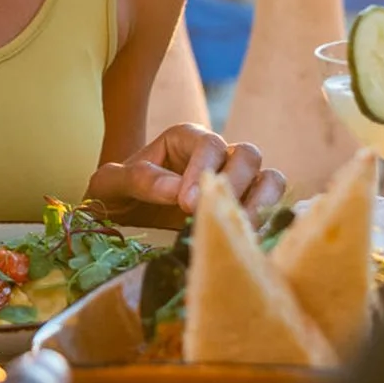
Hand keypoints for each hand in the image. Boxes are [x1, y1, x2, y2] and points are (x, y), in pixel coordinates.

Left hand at [87, 124, 288, 226]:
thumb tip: (176, 190)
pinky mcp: (245, 211)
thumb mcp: (110, 184)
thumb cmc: (117, 197)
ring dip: (263, 205)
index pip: (209, 144)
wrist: (124, 223)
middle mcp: (218, 156)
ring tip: (242, 232)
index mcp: (186, 140)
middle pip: (248, 156)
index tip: (186, 203)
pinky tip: (255, 243)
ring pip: (270, 179)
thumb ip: (138, 179)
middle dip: (237, 185)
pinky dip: (271, 224)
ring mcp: (237, 183)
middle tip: (214, 216)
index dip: (203, 170)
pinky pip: (273, 210)